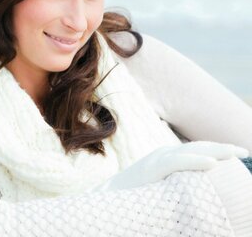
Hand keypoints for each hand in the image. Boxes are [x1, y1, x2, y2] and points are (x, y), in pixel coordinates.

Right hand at [96, 141, 248, 190]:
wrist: (106, 199)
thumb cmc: (132, 198)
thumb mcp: (158, 187)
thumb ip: (173, 183)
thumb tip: (193, 192)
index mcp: (164, 158)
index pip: (195, 149)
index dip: (216, 149)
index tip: (237, 155)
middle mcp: (161, 154)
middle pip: (198, 146)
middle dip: (223, 148)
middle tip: (244, 152)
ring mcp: (156, 160)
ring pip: (191, 150)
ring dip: (216, 151)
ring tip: (236, 154)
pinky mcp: (151, 170)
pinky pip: (177, 162)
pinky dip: (195, 161)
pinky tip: (212, 164)